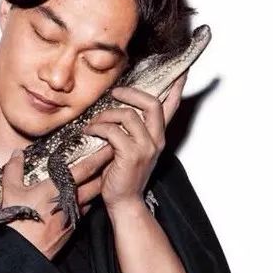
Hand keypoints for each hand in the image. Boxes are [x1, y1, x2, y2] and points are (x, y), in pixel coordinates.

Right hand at [0, 144, 112, 259]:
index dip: (99, 157)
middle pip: (96, 183)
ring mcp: (74, 215)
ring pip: (92, 197)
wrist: (24, 252)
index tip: (109, 146)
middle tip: (113, 158)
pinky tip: (85, 197)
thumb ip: (14, 169)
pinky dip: (87, 201)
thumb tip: (17, 154)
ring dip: (98, 186)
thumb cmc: (17, 221)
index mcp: (59, 188)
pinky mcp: (72, 228)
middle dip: (105, 170)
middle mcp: (71, 201)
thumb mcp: (11, 192)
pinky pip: (84, 210)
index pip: (85, 169)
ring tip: (103, 176)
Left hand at [81, 70, 187, 213]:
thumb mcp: (128, 150)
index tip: (183, 69)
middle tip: (115, 93)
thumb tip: (116, 110)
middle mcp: (156, 140)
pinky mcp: (131, 155)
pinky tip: (89, 132)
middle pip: (151, 103)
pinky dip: (97, 128)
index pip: (172, 107)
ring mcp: (146, 148)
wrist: (124, 203)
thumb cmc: (122, 177)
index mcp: (158, 137)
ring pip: (128, 115)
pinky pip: (113, 131)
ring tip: (93, 123)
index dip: (177, 87)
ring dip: (106, 115)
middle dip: (131, 93)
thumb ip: (129, 132)